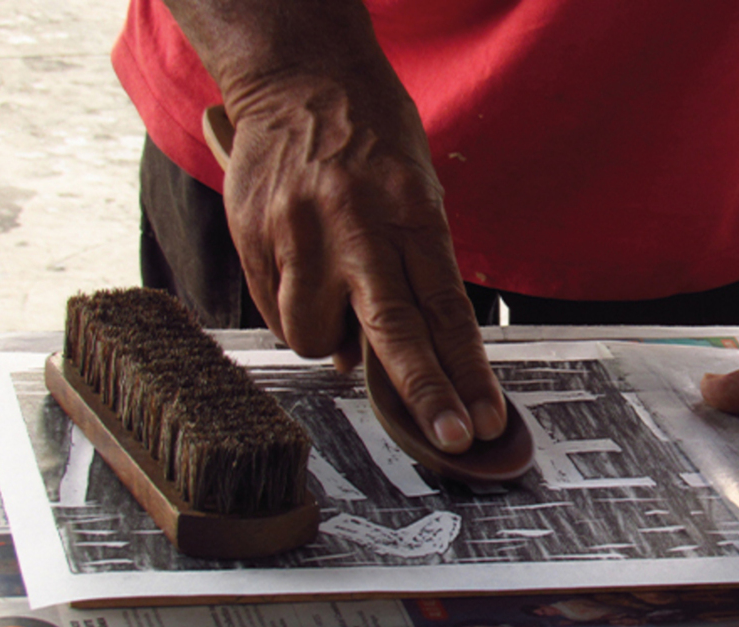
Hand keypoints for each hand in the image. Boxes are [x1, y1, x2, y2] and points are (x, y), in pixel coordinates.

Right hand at [222, 69, 505, 453]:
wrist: (300, 77)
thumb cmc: (372, 141)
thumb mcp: (416, 194)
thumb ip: (409, 274)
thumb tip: (384, 357)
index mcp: (410, 212)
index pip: (446, 310)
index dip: (467, 372)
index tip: (485, 418)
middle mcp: (356, 226)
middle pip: (394, 329)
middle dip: (426, 392)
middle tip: (453, 438)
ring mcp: (299, 233)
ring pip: (315, 335)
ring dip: (331, 340)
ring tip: (338, 300)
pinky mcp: (254, 237)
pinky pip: (274, 311)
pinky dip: (296, 314)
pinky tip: (305, 280)